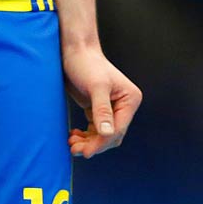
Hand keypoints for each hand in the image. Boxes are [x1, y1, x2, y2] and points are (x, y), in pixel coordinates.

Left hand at [62, 42, 140, 158]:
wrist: (74, 52)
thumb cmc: (87, 64)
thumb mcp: (96, 87)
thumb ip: (102, 110)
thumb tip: (108, 134)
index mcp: (130, 99)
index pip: (118, 128)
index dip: (102, 142)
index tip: (86, 152)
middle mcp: (124, 105)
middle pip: (111, 135)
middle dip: (94, 144)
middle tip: (75, 149)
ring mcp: (111, 108)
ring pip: (102, 135)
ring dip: (88, 142)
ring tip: (72, 144)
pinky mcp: (98, 109)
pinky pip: (95, 130)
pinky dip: (85, 136)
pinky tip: (74, 136)